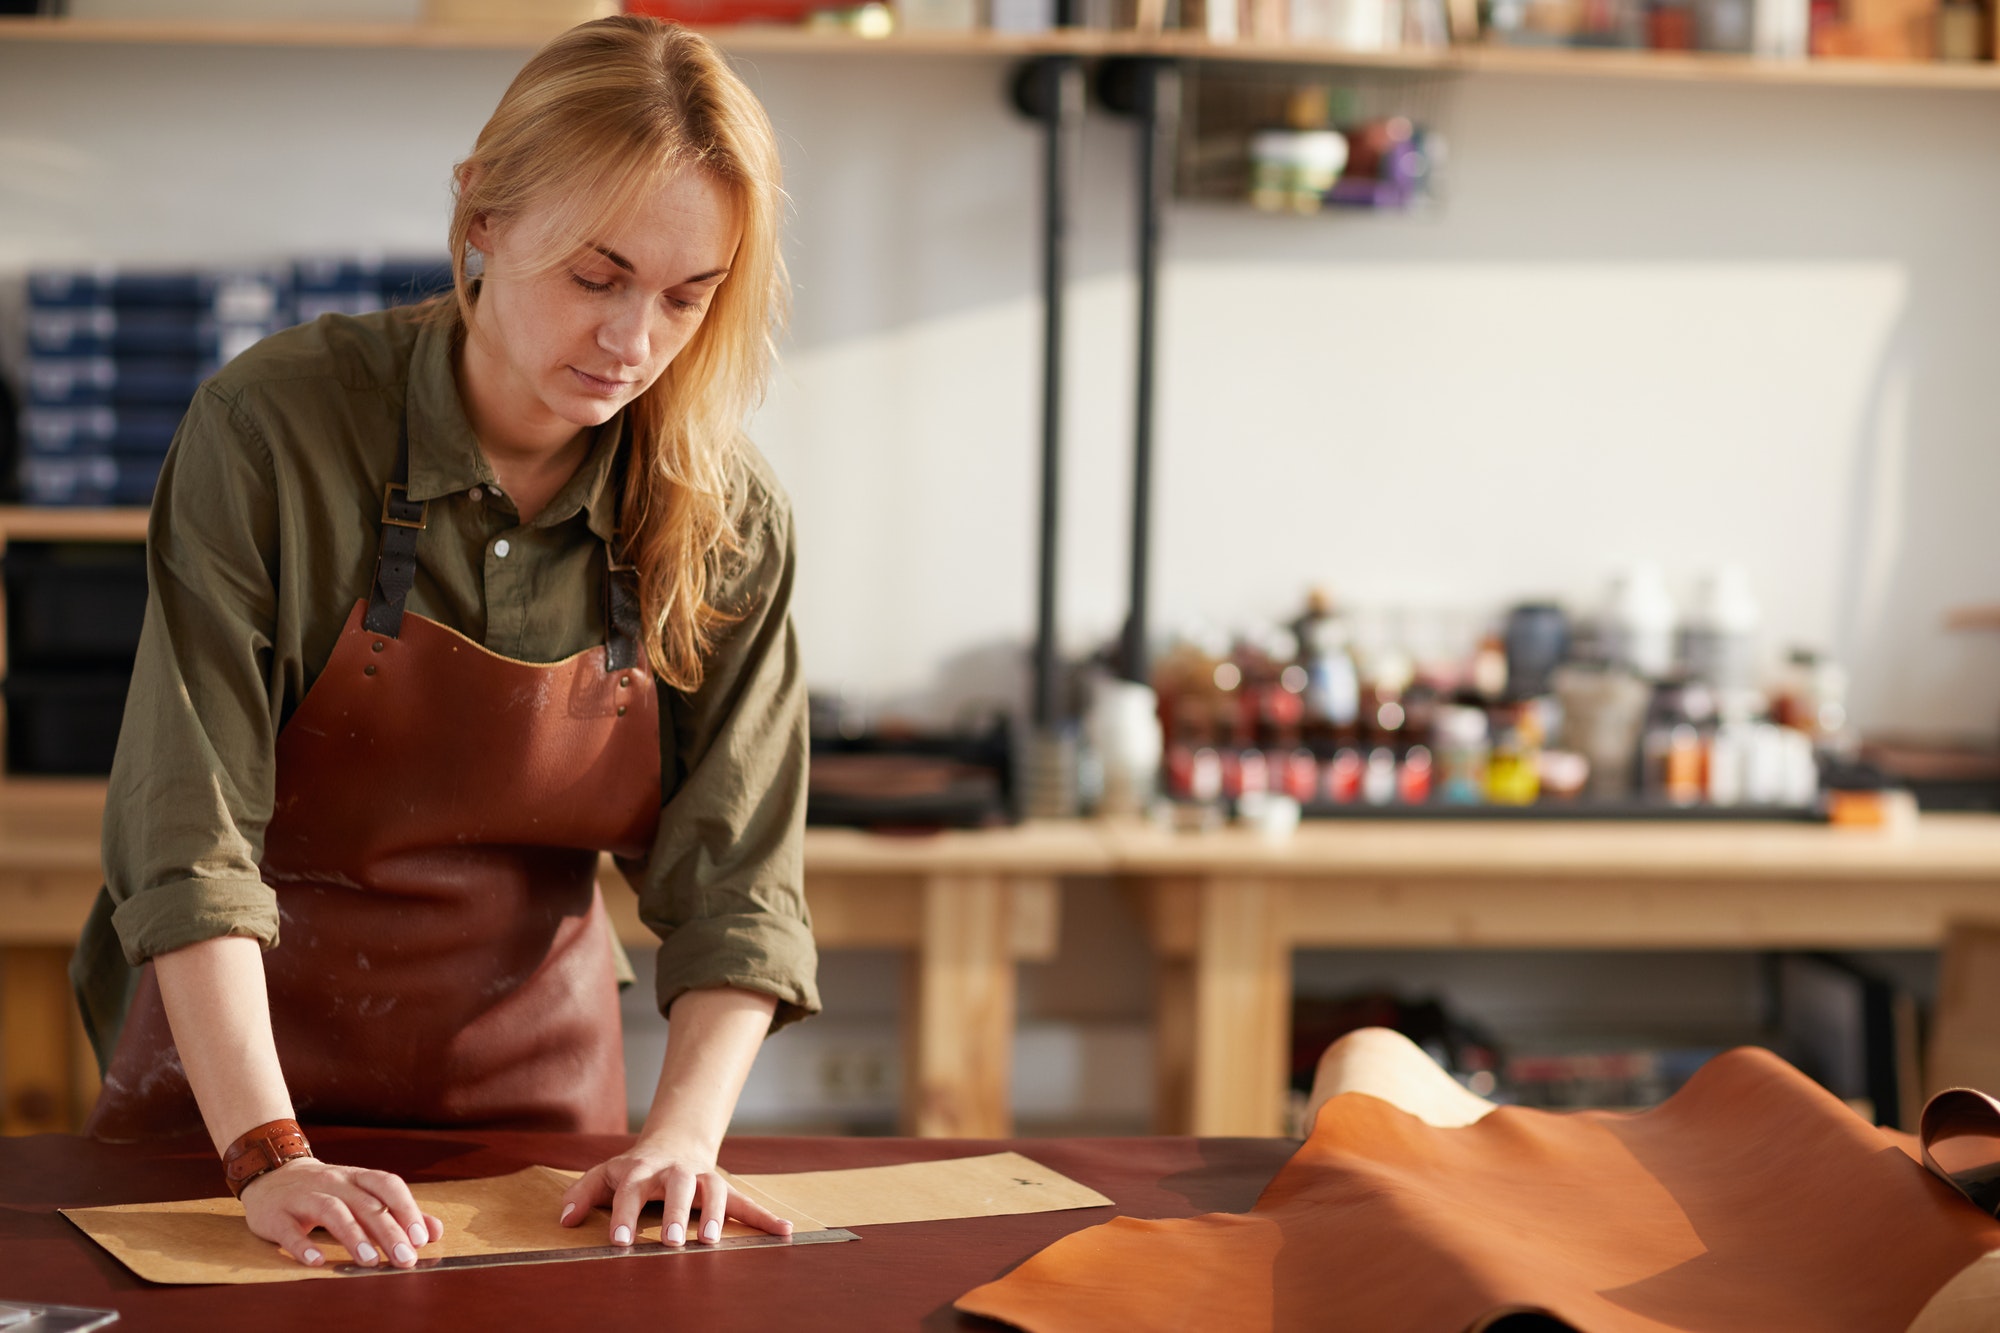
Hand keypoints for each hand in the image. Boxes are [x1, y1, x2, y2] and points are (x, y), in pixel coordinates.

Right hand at [239, 1157, 443, 1268]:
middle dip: (389, 1231)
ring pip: (332, 1212)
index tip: (421, 1238)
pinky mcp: (277, 1215)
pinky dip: (303, 1245)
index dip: (407, 1209)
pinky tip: (318, 1261)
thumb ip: (397, 1213)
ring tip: (370, 1262)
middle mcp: (333, 1183)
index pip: (388, 1186)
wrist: (271, 1175)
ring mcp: (303, 1197)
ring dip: (353, 1237)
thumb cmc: (326, 1190)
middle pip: (365, 1204)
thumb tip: (434, 1232)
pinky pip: (289, 1230)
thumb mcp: (361, 1194)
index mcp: (357, 1178)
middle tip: (405, 1258)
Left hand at [558, 1141, 791, 1247]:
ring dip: (717, 1214)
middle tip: (670, 1242)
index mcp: (642, 1170)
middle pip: (678, 1186)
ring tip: (712, 1242)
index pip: (631, 1190)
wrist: (675, 1142)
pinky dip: (766, 1217)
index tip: (618, 1243)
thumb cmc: (634, 1169)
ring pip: (715, 1191)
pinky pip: (747, 1203)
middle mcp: (676, 1172)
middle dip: (676, 1213)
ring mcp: (703, 1178)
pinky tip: (785, 1232)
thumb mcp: (604, 1174)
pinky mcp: (725, 1188)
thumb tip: (564, 1221)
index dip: (624, 1215)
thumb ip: (581, 1194)